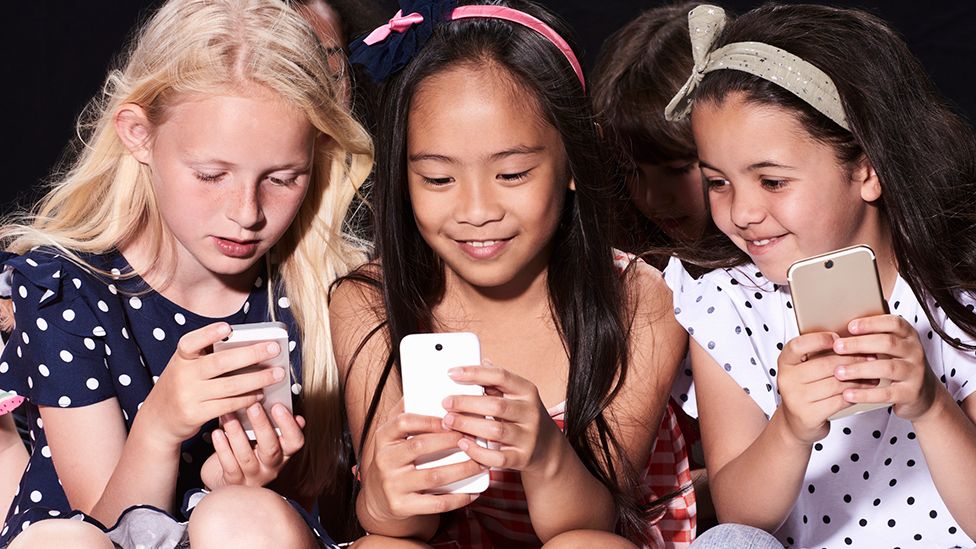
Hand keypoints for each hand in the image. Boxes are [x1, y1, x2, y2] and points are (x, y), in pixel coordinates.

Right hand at [138, 322, 285, 445]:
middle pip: (220, 362)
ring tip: (278, 374)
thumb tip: (250, 346)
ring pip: (230, 386)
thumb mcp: (186, 367)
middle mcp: (182, 375)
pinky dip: (247, 399)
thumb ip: (207, 356)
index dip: (208, 334)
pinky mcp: (195, 414)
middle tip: (275, 348)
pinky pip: (228, 405)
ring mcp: (188, 396)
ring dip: (258, 379)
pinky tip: (261, 394)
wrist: (158, 420)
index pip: (190, 342)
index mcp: (181, 358)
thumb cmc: (182, 385)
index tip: (228, 328)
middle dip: (251, 354)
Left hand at [200, 403, 304, 489]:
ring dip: (236, 433)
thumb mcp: (262, 434)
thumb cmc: (247, 447)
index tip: (278, 406)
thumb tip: (273, 395)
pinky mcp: (234, 481)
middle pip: (271, 448)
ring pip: (247, 456)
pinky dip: (222, 449)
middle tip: (253, 406)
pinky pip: (229, 466)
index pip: (295, 441)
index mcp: (284, 452)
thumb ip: (269, 419)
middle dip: (262, 425)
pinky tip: (217, 433)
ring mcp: (253, 475)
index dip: (289, 425)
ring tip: (228, 415)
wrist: (226, 476)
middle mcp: (272, 466)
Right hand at [359, 401, 481, 523]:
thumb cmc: (394, 458)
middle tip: (475, 438)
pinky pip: (435, 503)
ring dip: (462, 469)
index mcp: (383, 437)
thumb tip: (428, 383)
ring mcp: (392, 485)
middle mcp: (385, 460)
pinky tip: (474, 492)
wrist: (377, 499)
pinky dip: (458, 498)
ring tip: (482, 463)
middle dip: (452, 441)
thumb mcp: (392, 435)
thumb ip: (406, 411)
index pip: (403, 422)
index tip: (453, 417)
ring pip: (433, 476)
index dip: (429, 419)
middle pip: (421, 447)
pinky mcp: (402, 506)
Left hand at [441, 361, 562, 473]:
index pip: (501, 376)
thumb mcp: (517, 395)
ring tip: (449, 422)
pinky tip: (463, 444)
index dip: (475, 373)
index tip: (452, 373)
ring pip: (495, 430)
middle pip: (496, 405)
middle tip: (446, 403)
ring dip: (468, 425)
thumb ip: (498, 382)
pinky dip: (478, 451)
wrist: (548, 449)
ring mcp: (528, 436)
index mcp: (527, 391)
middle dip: (467, 403)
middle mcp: (530, 412)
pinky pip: (497, 457)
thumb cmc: (524, 417)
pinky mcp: (523, 458)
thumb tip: (481, 361)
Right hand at [776, 333, 874, 443]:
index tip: (837, 338)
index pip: (798, 345)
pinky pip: (839, 401)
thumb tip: (851, 341)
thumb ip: (819, 356)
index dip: (818, 339)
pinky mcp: (808, 415)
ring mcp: (796, 398)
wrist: (797, 421)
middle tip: (870, 357)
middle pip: (824, 365)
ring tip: (872, 375)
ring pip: (835, 384)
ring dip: (858, 379)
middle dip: (851, 360)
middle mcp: (787, 379)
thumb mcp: (804, 369)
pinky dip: (855, 395)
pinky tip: (863, 391)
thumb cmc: (806, 390)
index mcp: (785, 363)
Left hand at [833, 314, 941, 420]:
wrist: (924, 395)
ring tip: (839, 372)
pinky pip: (887, 393)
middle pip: (888, 343)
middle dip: (859, 344)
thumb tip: (839, 331)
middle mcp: (914, 352)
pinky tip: (848, 393)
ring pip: (887, 368)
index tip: (850, 326)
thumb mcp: (892, 348)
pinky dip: (865, 394)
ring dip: (860, 369)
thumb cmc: (900, 365)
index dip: (872, 323)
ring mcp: (915, 373)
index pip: (894, 323)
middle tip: (837, 347)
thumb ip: (874, 337)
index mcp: (908, 336)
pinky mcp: (910, 394)